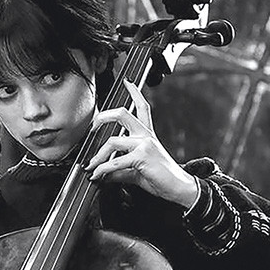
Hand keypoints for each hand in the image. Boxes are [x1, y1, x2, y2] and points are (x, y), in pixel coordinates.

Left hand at [85, 79, 198, 208]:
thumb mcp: (136, 170)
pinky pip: (115, 162)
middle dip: (102, 117)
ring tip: (91, 166)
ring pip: (112, 141)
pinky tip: (97, 175)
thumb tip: (103, 174)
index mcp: (147, 135)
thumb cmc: (161, 178)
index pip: (142, 108)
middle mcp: (146, 135)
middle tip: (91, 128)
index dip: (135, 93)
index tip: (127, 82)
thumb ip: (119, 170)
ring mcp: (144, 144)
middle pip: (122, 114)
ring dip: (97, 156)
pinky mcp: (142, 157)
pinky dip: (102, 170)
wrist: (179, 188)